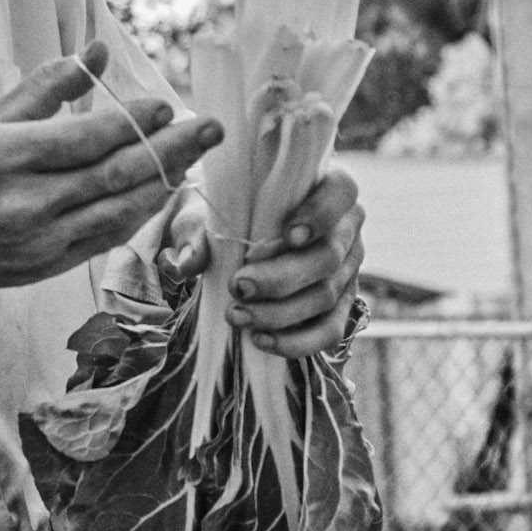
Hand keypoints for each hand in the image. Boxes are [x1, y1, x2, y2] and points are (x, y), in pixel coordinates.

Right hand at [0, 41, 222, 331]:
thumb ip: (44, 87)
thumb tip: (96, 54)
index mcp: (4, 158)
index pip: (87, 140)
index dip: (133, 123)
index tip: (166, 105)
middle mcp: (25, 203)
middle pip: (115, 175)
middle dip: (170, 150)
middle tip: (209, 128)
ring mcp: (39, 241)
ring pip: (119, 211)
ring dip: (164, 183)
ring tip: (194, 157)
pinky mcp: (46, 266)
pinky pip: (106, 239)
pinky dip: (138, 214)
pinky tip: (161, 193)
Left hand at [193, 166, 363, 357]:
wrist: (230, 241)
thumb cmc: (225, 215)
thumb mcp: (204, 213)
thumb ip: (195, 233)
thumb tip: (184, 264)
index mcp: (327, 189)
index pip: (341, 193)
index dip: (320, 215)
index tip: (289, 235)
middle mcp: (346, 230)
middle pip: (329, 256)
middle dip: (282, 277)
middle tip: (239, 285)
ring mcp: (347, 270)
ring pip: (327, 296)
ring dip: (281, 312)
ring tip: (237, 315)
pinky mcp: (339, 306)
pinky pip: (330, 330)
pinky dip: (296, 341)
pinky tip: (261, 340)